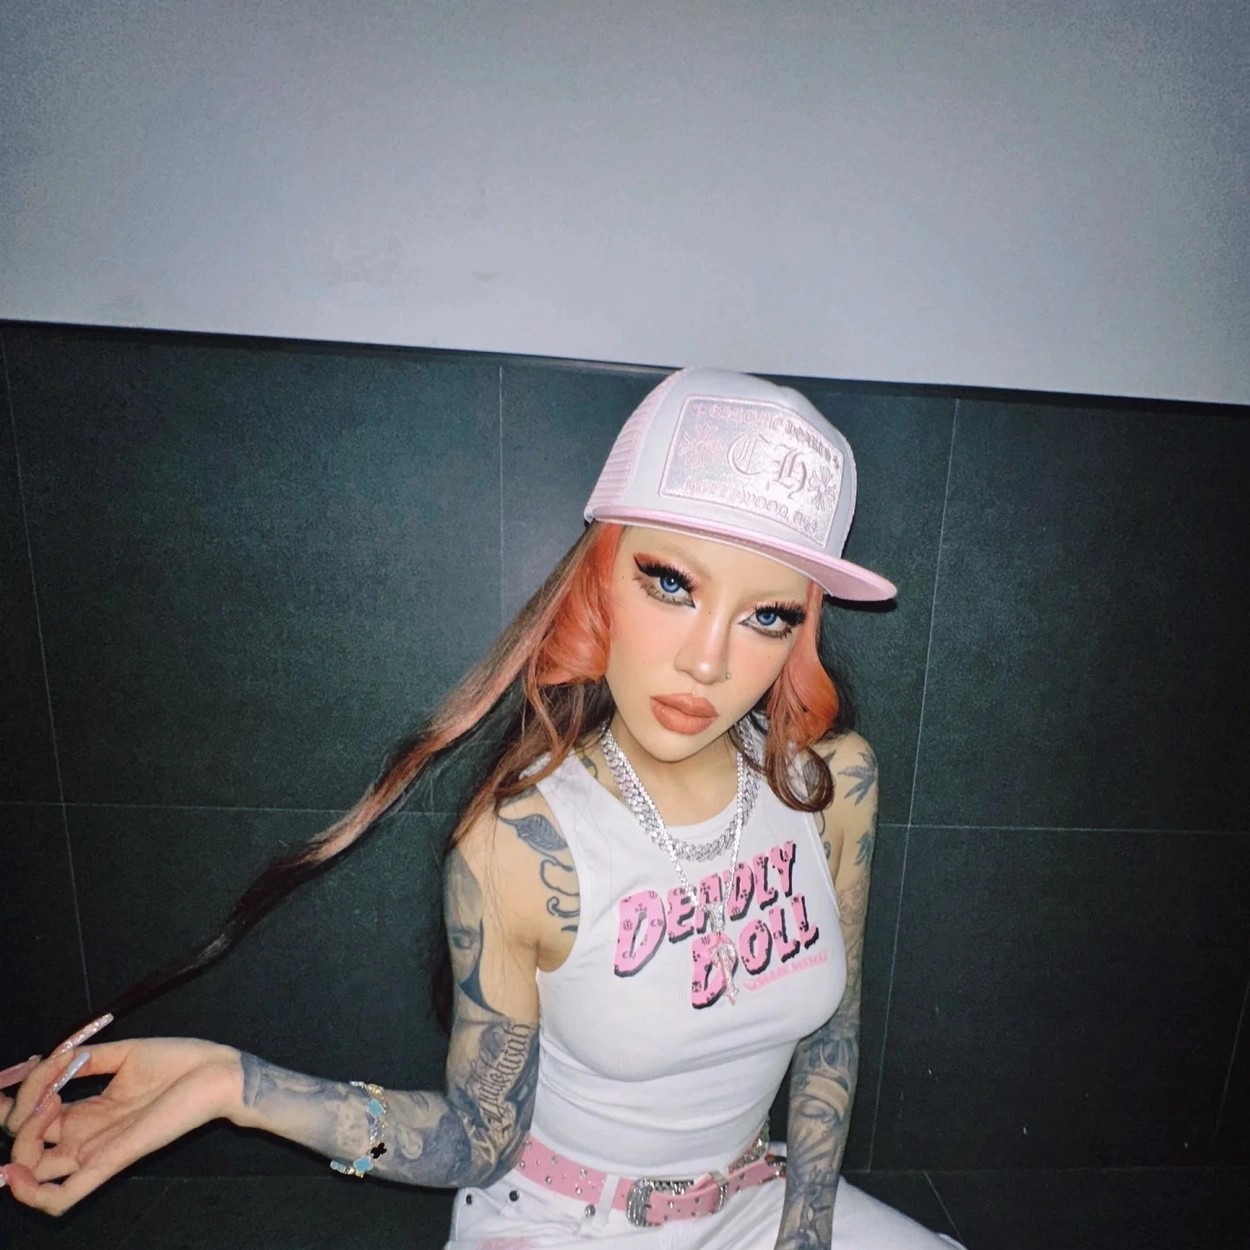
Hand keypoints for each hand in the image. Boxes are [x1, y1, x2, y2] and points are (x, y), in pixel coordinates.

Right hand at [1, 1038, 241, 1215]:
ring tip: (48, 1104)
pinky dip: (30, 1194)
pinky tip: (15, 1170)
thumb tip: (51, 1059)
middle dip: (12, 1117)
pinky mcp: (110, 1162)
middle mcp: (85, 1135)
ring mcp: (95, 1152)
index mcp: (88, 1110)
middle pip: (25, 1144)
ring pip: (33, 1169)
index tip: (6, 1078)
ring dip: (21, 1140)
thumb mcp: (125, 1054)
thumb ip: (85, 1060)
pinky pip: (62, 1197)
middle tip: (38, 1089)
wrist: (218, 1073)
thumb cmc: (180, 1062)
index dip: (12, 1102)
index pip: (32, 1118)